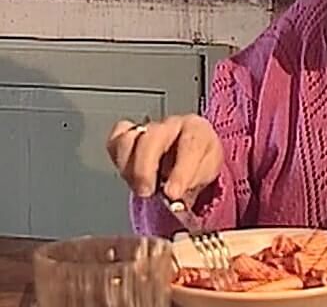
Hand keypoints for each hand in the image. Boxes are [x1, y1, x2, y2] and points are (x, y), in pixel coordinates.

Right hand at [106, 115, 222, 203]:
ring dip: (129, 168)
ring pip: (128, 139)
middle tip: (148, 192)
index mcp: (197, 130)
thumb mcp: (208, 174)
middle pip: (152, 138)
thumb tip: (176, 203)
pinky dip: (118, 160)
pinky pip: (116, 141)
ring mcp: (149, 128)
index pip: (190, 145)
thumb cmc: (200, 163)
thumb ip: (193, 186)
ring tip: (139, 188)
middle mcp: (172, 125)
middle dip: (145, 169)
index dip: (180, 172)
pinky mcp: (130, 134)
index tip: (172, 194)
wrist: (193, 155)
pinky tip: (129, 175)